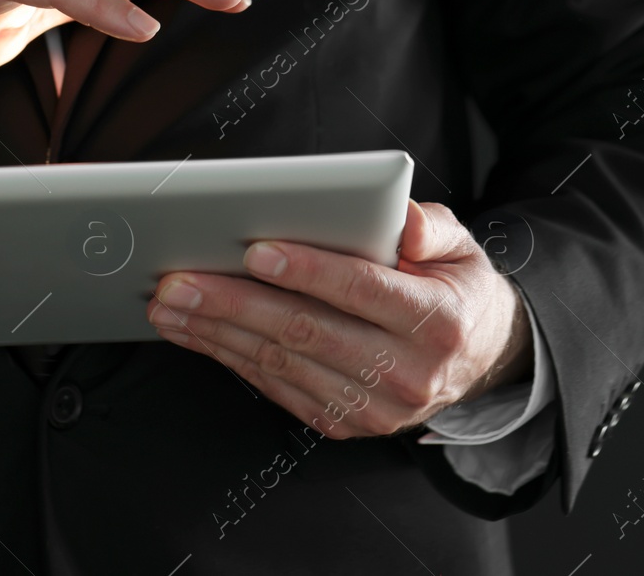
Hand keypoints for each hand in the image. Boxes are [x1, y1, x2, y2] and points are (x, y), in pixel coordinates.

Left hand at [145, 200, 532, 437]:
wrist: (476, 361)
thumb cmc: (453, 289)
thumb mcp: (461, 248)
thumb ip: (430, 227)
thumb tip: (401, 219)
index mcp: (437, 322)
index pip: (361, 290)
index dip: (306, 271)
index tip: (253, 251)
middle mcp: (407, 373)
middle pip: (305, 331)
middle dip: (233, 303)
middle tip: (178, 280)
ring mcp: (373, 407)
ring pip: (280, 363)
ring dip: (215, 333)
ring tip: (167, 304)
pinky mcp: (343, 424)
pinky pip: (275, 387)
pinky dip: (228, 357)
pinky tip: (194, 332)